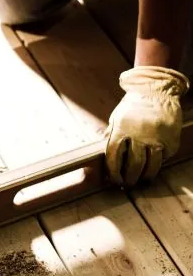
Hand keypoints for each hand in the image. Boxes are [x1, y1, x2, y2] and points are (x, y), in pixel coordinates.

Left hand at [105, 66, 188, 185]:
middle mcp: (140, 135)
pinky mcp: (171, 140)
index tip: (113, 179)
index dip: (112, 171)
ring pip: (151, 165)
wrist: (157, 91)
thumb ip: (111, 135)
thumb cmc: (133, 106)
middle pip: (133, 164)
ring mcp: (157, 138)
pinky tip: (153, 166)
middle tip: (127, 184)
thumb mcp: (116, 118)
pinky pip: (164, 157)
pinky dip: (159, 163)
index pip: (114, 156)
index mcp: (122, 130)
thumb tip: (105, 155)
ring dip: (145, 176)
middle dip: (129, 178)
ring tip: (141, 181)